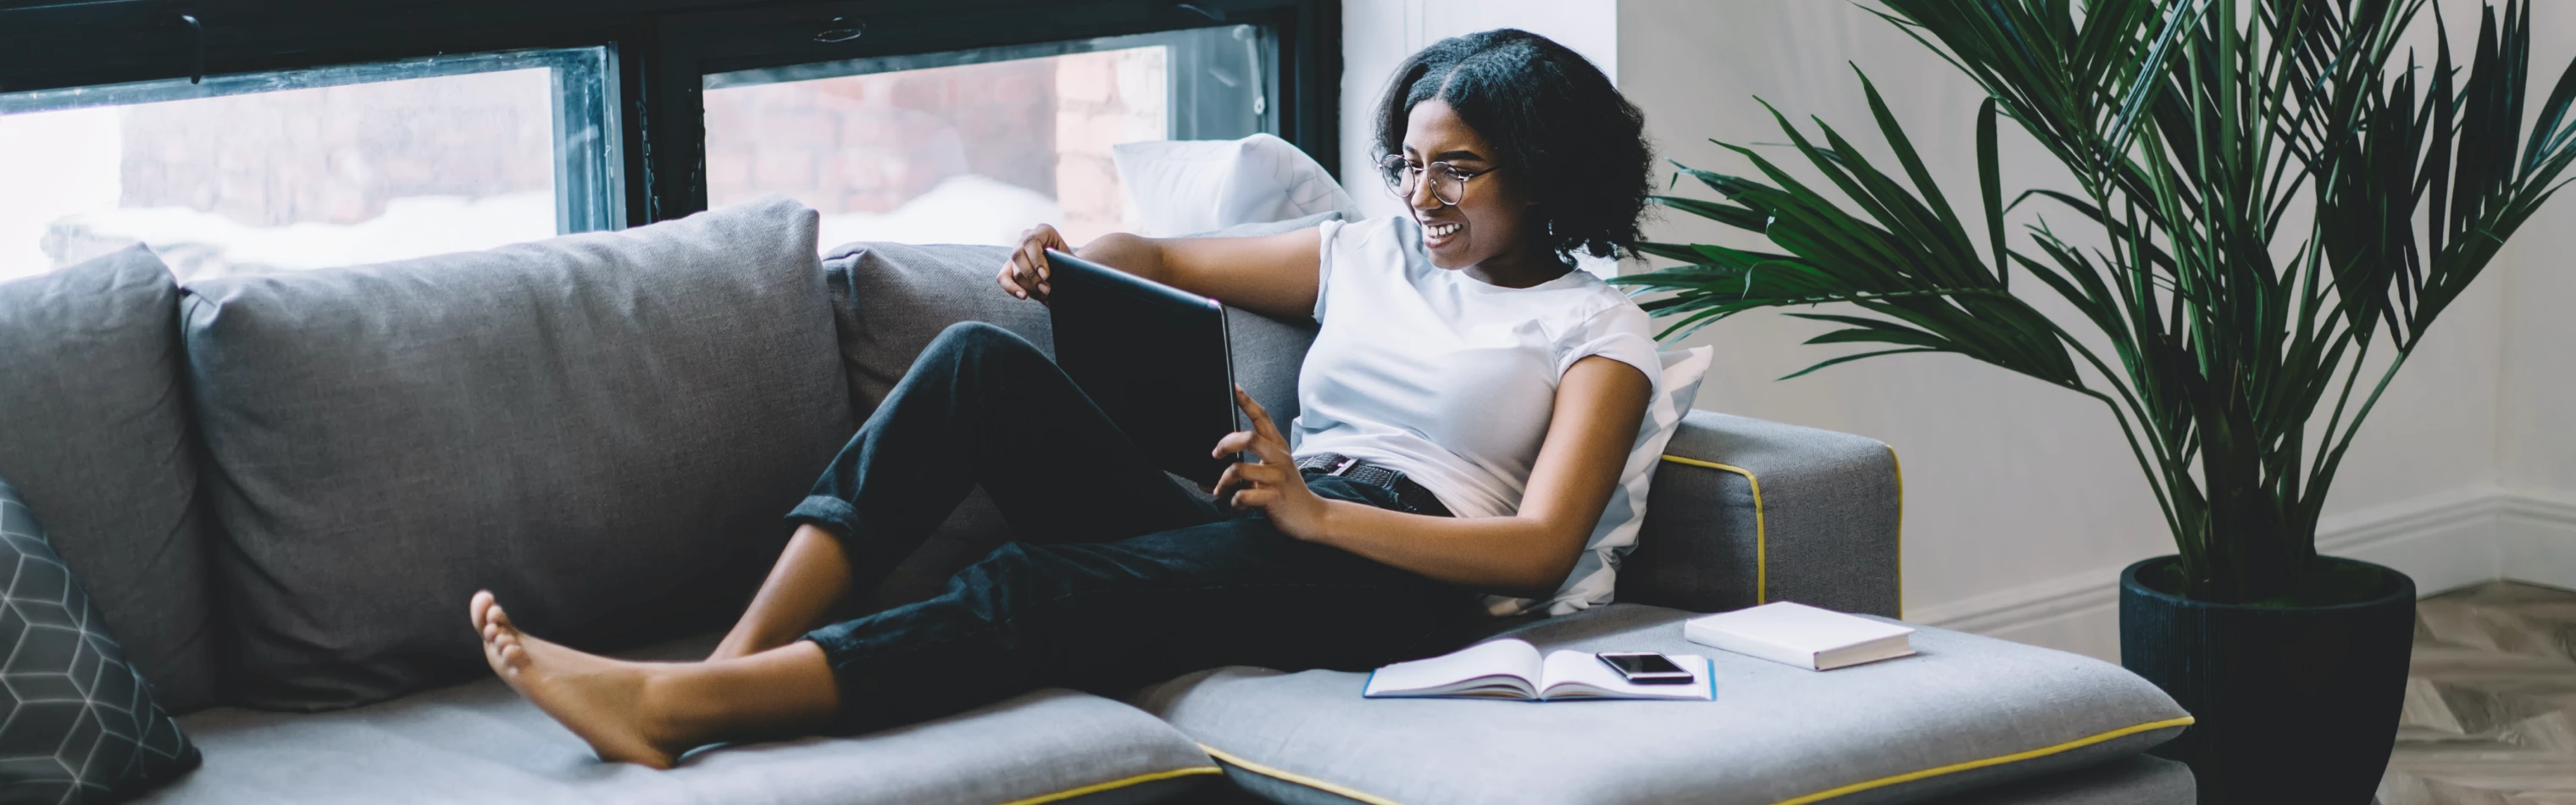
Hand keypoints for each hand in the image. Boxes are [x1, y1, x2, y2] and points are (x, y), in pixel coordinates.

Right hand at [998, 224, 1070, 303]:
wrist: (1069, 270)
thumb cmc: (1071, 265)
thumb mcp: (1071, 261)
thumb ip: (1065, 264)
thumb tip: (1058, 276)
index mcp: (1043, 231)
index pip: (1031, 241)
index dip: (1036, 259)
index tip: (1046, 275)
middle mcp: (1026, 237)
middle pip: (1019, 255)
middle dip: (1032, 275)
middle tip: (1047, 289)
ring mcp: (1017, 251)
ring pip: (1013, 269)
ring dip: (1029, 284)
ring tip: (1044, 293)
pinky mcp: (1010, 267)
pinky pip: (1003, 277)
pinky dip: (1011, 288)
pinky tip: (1023, 296)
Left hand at [1212, 386, 1329, 539]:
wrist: (1312, 517)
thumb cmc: (1287, 492)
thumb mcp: (1274, 470)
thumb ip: (1250, 464)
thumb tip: (1216, 465)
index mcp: (1278, 447)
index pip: (1262, 417)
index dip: (1247, 402)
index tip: (1233, 388)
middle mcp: (1279, 459)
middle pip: (1249, 438)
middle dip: (1226, 444)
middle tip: (1216, 455)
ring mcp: (1277, 478)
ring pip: (1240, 469)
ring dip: (1223, 480)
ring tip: (1220, 489)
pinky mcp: (1274, 498)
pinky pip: (1245, 495)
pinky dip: (1235, 501)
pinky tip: (1237, 504)